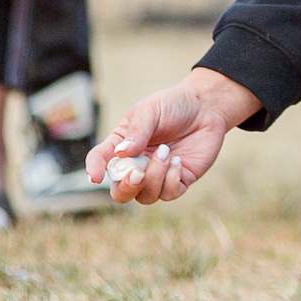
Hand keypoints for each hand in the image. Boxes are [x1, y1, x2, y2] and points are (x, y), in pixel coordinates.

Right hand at [86, 67, 259, 204]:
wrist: (206, 107)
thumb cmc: (173, 105)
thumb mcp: (150, 110)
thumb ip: (136, 132)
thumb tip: (122, 153)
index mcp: (122, 145)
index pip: (101, 160)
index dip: (94, 170)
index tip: (95, 177)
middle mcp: (137, 164)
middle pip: (121, 192)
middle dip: (126, 187)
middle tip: (138, 172)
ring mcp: (157, 176)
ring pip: (146, 196)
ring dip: (155, 176)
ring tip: (166, 151)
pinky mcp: (179, 181)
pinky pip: (169, 194)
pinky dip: (172, 179)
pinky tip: (179, 160)